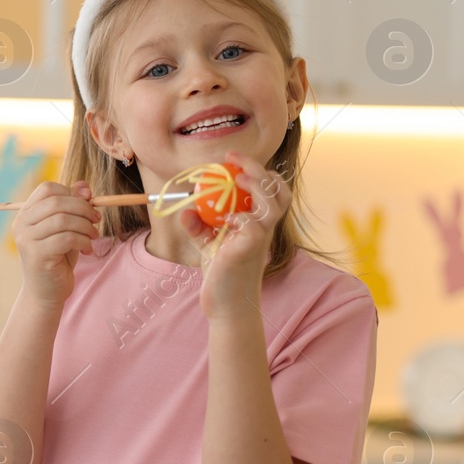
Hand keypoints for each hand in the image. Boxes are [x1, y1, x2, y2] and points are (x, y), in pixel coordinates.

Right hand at [11, 181, 101, 309]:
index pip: (47, 189)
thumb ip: (72, 206)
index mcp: (25, 214)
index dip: (71, 192)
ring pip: (64, 220)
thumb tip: (84, 186)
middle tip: (97, 219)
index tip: (88, 202)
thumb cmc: (57, 259)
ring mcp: (27, 239)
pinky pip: (67, 238)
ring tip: (93, 237)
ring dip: (86, 226)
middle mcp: (21, 224)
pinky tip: (87, 250)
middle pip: (57, 202)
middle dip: (83, 208)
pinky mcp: (37, 255)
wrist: (46, 293)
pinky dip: (84, 242)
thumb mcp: (66, 229)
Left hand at [180, 151, 289, 318]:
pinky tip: (227, 221)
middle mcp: (264, 228)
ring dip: (257, 187)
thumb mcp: (207, 243)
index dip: (258, 171)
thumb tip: (185, 210)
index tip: (231, 159)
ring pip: (273, 205)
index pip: (272, 190)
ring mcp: (260, 239)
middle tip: (232, 159)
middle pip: (278, 191)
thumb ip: (198, 225)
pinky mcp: (249, 250)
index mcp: (259, 222)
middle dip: (258, 169)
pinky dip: (242, 217)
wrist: (224, 304)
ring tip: (237, 178)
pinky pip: (253, 226)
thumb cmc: (220, 271)